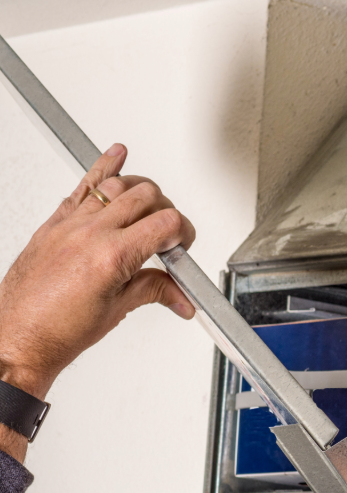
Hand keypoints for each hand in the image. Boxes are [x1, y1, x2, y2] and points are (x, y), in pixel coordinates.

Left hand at [0, 143, 195, 404]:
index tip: (182, 246)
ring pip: (116, 185)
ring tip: (151, 204)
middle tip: (168, 234)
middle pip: (145, 197)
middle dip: (166, 212)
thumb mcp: (117, 310)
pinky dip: (102, 167)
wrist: (17, 338)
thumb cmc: (57, 331)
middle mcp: (90, 234)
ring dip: (141, 190)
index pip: (166, 224)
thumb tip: (179, 293)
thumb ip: (153, 290)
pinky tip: (116, 155)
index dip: (184, 233)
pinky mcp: (53, 225)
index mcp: (112, 256)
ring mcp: (69, 225)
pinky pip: (82, 187)